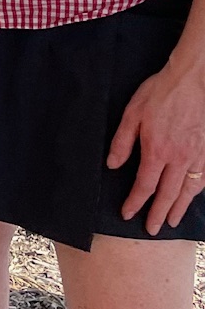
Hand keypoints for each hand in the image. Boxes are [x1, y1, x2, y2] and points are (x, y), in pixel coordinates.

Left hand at [108, 57, 204, 233]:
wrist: (193, 80)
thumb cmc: (160, 93)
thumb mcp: (132, 113)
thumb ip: (122, 142)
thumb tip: (112, 165)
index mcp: (157, 151)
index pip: (144, 185)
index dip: (135, 202)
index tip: (127, 213)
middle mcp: (179, 159)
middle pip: (168, 194)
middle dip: (158, 214)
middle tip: (151, 229)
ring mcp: (197, 156)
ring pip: (188, 190)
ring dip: (179, 208)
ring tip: (172, 222)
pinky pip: (203, 178)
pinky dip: (196, 192)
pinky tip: (191, 197)